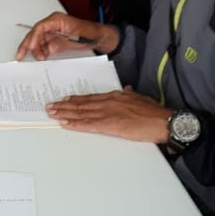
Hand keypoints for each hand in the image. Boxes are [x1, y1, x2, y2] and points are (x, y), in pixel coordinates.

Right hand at [15, 12, 118, 60]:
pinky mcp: (55, 40)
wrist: (99, 38)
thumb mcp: (76, 35)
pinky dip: (40, 52)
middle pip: (35, 33)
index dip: (34, 37)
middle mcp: (52, 25)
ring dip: (35, 50)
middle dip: (27, 45)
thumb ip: (60, 40)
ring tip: (38, 59)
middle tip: (20, 56)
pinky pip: (44, 46)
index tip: (32, 47)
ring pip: (37, 41)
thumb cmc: (91, 33)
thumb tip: (47, 47)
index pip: (40, 27)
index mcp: (56, 20)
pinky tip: (40, 58)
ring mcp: (53, 32)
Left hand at [46, 88, 170, 142]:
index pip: (91, 97)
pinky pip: (89, 124)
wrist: (163, 120)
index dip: (76, 99)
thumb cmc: (155, 112)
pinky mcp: (111, 125)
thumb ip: (130, 95)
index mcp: (115, 96)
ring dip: (65, 113)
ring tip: (52, 113)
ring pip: (81, 113)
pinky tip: (65, 123)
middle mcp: (109, 102)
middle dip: (64, 105)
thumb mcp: (140, 98)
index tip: (65, 100)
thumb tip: (126, 90)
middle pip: (82, 104)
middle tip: (50, 106)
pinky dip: (75, 124)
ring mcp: (108, 112)